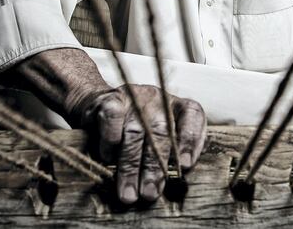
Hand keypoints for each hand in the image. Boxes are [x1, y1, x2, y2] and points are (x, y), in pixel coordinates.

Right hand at [80, 84, 206, 203]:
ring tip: (129, 193)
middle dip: (154, 167)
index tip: (185, 166)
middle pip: (161, 131)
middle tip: (149, 194)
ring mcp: (134, 97)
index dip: (190, 140)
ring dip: (130, 166)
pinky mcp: (109, 99)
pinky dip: (111, 139)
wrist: (99, 104)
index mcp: (177, 106)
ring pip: (135, 132)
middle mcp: (158, 99)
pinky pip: (112, 117)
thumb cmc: (139, 132)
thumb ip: (174, 155)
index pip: (193, 114)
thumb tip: (180, 180)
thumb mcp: (161, 140)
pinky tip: (108, 159)